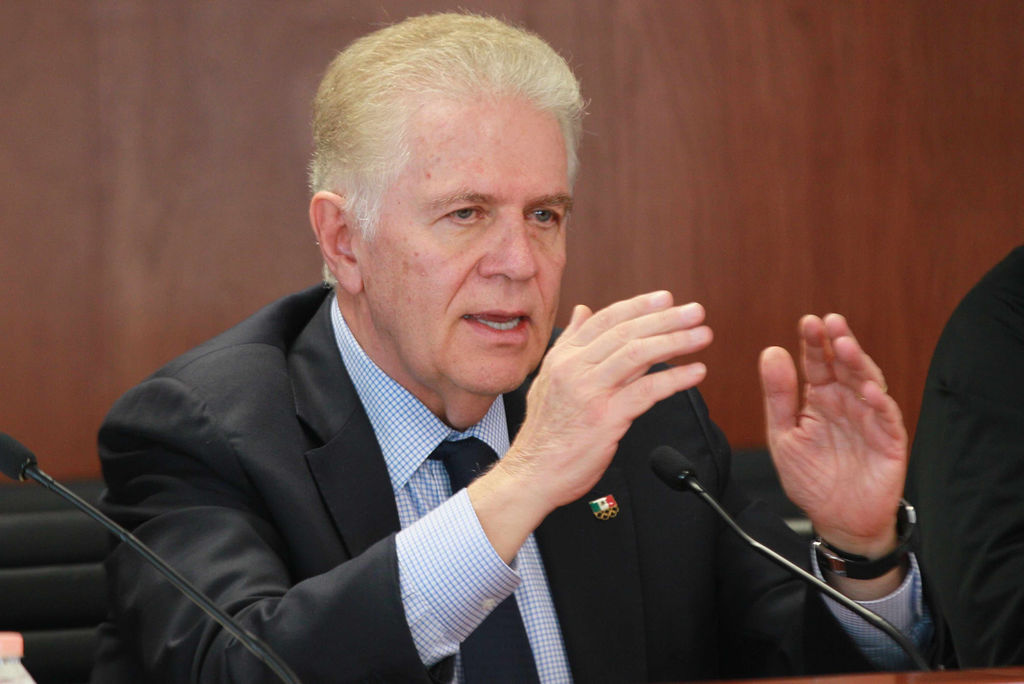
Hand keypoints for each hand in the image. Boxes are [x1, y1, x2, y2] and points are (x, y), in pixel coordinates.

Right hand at [470, 290, 711, 560]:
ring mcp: (590, 392)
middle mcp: (575, 368)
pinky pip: (646, 391)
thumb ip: (569, 343)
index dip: (639, 306)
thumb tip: (582, 311)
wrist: (533, 472)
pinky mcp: (605, 418)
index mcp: (563, 357)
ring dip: (675, 342)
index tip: (666, 299)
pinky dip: (674, 379)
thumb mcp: (549, 378)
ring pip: (637, 355)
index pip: (606, 320)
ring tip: (702, 336)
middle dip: (666, 318)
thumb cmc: (545, 431)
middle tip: (696, 311)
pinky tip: (695, 372)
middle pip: (626, 332)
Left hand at [759, 314, 906, 559]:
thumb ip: (778, 395)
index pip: (818, 363)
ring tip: (846, 346)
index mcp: (820, 398)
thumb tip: (771, 351)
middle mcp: (847, 403)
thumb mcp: (784, 434)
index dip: (814, 343)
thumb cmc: (810, 478)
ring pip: (868, 383)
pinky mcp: (889, 441)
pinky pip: (887, 418)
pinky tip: (869, 389)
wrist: (836, 519)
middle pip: (845, 366)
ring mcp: (870, 419)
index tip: (808, 322)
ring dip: (859, 364)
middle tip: (830, 323)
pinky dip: (879, 402)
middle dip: (839, 343)